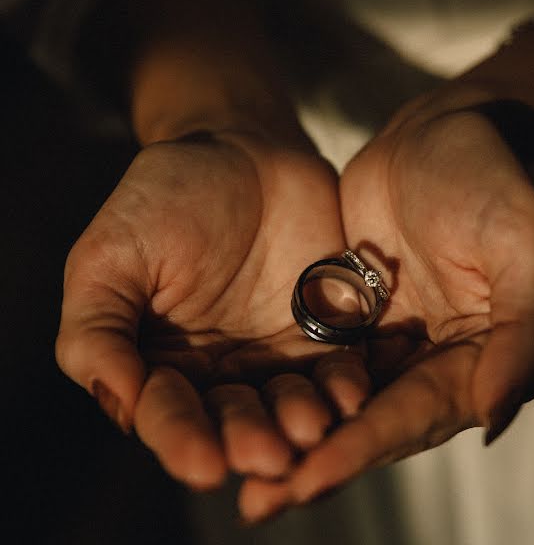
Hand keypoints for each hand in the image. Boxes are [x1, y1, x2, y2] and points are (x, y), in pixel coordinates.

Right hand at [55, 131, 370, 491]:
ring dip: (301, 421)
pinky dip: (346, 384)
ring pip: (290, 404)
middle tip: (269, 456)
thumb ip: (101, 327)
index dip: (183, 439)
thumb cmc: (168, 195)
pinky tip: (353, 395)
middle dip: (251, 440)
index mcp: (160, 363)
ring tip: (311, 430)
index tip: (204, 463)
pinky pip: (340, 368)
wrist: (246, 150)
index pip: (168, 414)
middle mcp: (221, 372)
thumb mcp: (113, 254)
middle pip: (235, 420)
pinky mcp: (329, 333)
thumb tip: (119, 400)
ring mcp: (278, 356)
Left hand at [239, 88, 533, 520]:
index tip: (306, 479)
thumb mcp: (526, 244)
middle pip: (375, 426)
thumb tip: (495, 415)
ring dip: (293, 442)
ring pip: (342, 406)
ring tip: (238, 477)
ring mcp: (395, 346)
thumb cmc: (493, 179)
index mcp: (484, 357)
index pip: (420, 413)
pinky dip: (285, 394)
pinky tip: (240, 414)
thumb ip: (525, 331)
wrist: (444, 129)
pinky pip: (319, 366)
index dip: (363, 448)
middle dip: (317, 465)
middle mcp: (439, 364)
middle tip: (258, 502)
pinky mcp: (356, 323)